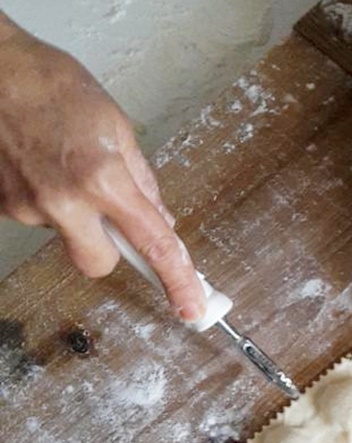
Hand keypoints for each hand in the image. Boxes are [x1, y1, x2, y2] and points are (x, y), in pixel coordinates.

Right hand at [0, 16, 203, 320]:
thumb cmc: (52, 85)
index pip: (152, 244)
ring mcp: (26, 207)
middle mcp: (62, 201)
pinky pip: (39, 219)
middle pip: (99, 264)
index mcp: (102, 178)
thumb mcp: (117, 127)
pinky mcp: (0, 206)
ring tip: (63, 165)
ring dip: (74, 214)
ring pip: (66, 236)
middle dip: (111, 248)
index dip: (177, 280)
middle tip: (109, 214)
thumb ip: (142, 181)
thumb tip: (160, 221)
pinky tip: (40, 165)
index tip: (192, 307)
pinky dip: (47, 200)